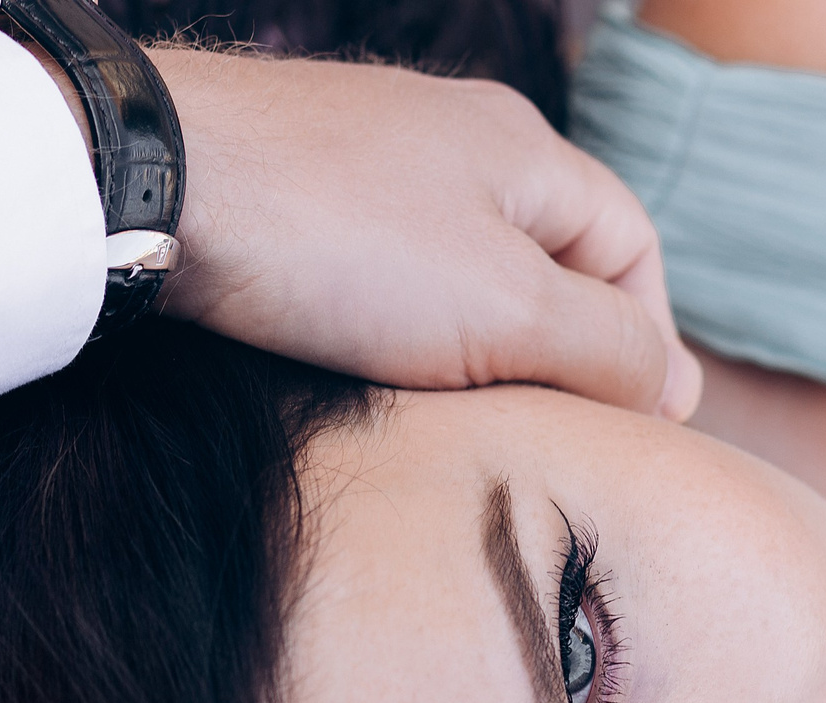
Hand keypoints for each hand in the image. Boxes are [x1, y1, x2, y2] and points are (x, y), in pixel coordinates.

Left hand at [148, 48, 703, 421]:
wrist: (154, 187)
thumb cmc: (338, 239)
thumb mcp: (508, 312)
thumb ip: (608, 350)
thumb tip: (671, 388)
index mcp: (526, 150)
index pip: (633, 248)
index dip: (649, 343)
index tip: (638, 431)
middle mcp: (452, 141)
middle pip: (547, 262)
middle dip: (560, 354)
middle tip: (548, 439)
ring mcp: (364, 165)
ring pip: (456, 277)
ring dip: (471, 354)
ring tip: (458, 426)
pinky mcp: (289, 202)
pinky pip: (372, 281)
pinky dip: (389, 337)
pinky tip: (363, 383)